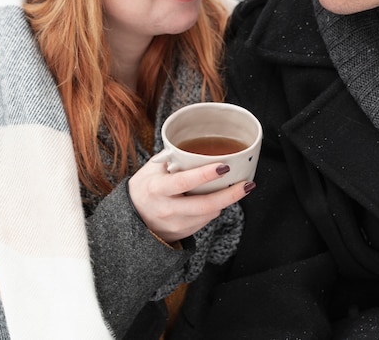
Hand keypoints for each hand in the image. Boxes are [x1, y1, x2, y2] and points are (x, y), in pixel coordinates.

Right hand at [127, 159, 253, 243]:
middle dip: (230, 195)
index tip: (224, 166)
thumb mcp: (151, 169)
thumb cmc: (144, 188)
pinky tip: (215, 199)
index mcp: (158, 189)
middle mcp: (167, 209)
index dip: (206, 174)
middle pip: (205, 205)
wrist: (130, 220)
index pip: (185, 182)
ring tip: (236, 188)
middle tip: (247, 184)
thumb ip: (171, 158)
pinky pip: (205, 221)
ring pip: (209, 214)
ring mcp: (175, 225)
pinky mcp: (182, 234)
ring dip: (225, 201)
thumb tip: (195, 144)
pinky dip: (214, 209)